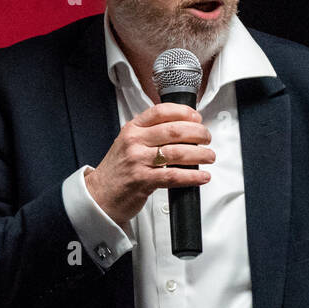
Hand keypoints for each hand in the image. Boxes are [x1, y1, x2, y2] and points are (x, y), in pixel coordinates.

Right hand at [84, 103, 213, 228]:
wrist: (99, 196)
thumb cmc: (117, 171)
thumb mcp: (127, 144)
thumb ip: (149, 134)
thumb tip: (182, 129)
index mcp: (132, 129)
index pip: (161, 111)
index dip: (184, 112)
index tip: (197, 118)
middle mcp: (134, 142)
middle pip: (174, 130)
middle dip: (198, 133)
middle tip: (206, 138)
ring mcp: (138, 161)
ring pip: (178, 152)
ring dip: (200, 154)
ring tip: (209, 156)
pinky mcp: (143, 181)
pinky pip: (174, 176)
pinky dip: (193, 176)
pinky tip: (202, 176)